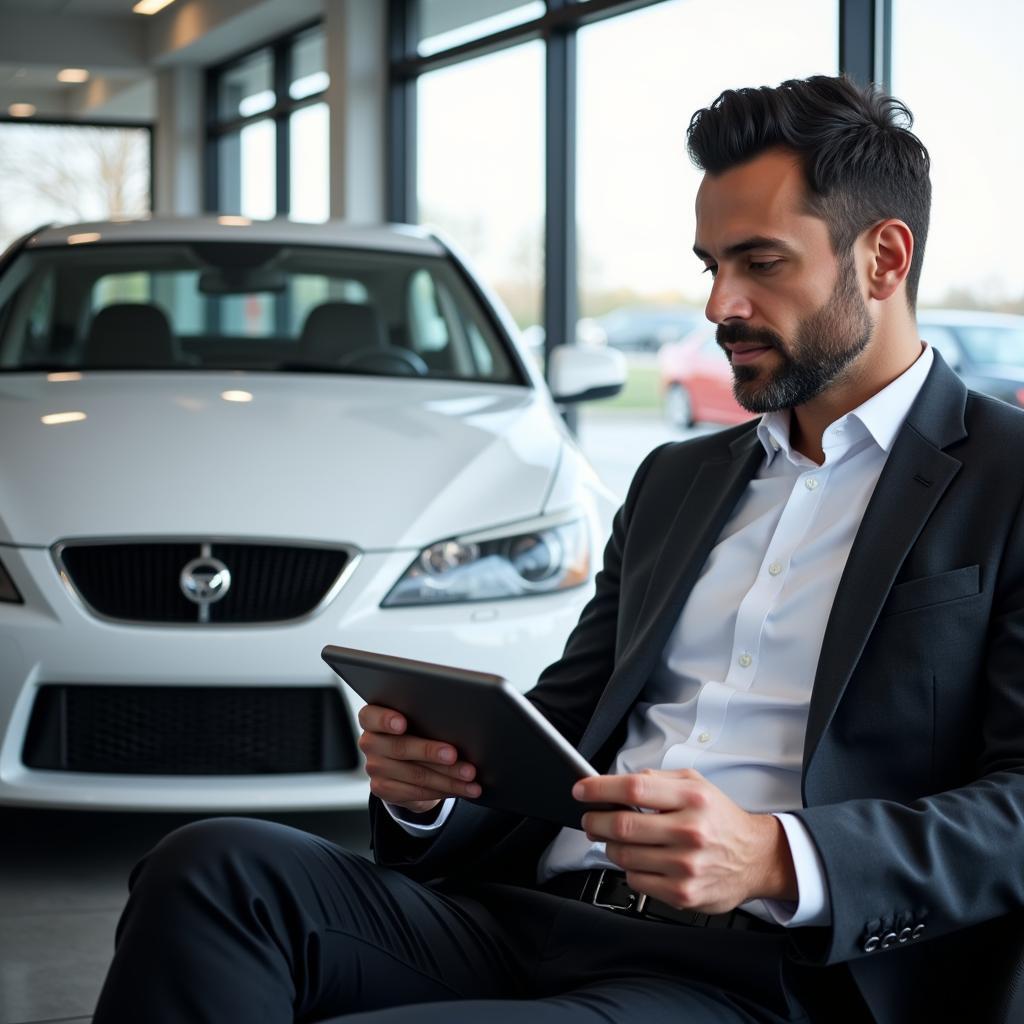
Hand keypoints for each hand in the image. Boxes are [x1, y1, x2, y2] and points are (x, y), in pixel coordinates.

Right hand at [357, 704, 480, 813]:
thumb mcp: (417, 719)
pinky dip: (445, 790)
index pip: (371, 716)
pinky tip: (462, 788)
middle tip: (453, 755)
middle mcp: (369, 742)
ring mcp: (374, 767)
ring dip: (447, 776)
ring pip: (415, 774)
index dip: (386, 720)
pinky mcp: (383, 789)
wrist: (405, 763)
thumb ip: (425, 717)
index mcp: (372, 718)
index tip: (402, 723)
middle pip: (400, 747)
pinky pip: (417, 792)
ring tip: (469, 775)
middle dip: (430, 752)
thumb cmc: (416, 730)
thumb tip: (458, 723)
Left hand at [574, 768, 796, 913]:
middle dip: (596, 820)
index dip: (600, 788)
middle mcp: (690, 832)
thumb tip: (618, 783)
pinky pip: (636, 881)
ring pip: (624, 856)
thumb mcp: (696, 784)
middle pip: (623, 825)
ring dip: (610, 846)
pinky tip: (642, 860)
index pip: (634, 789)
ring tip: (617, 839)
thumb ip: (658, 780)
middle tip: (590, 818)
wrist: (756, 858)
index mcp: (692, 799)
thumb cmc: (720, 818)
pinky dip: (630, 869)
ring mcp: (686, 866)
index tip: (581, 789)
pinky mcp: (683, 894)